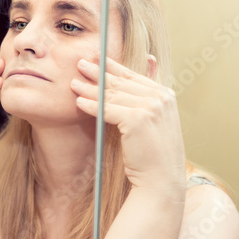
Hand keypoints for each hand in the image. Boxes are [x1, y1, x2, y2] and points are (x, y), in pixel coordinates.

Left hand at [70, 57, 184, 190]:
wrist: (161, 179)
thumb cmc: (153, 153)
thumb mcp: (153, 121)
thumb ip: (145, 100)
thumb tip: (128, 85)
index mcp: (165, 94)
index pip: (133, 76)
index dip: (114, 67)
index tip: (98, 59)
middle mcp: (160, 97)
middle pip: (121, 82)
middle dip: (98, 73)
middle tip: (80, 64)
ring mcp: (150, 107)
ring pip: (112, 95)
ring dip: (89, 88)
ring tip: (73, 83)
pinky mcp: (137, 119)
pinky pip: (107, 109)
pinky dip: (91, 105)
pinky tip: (79, 102)